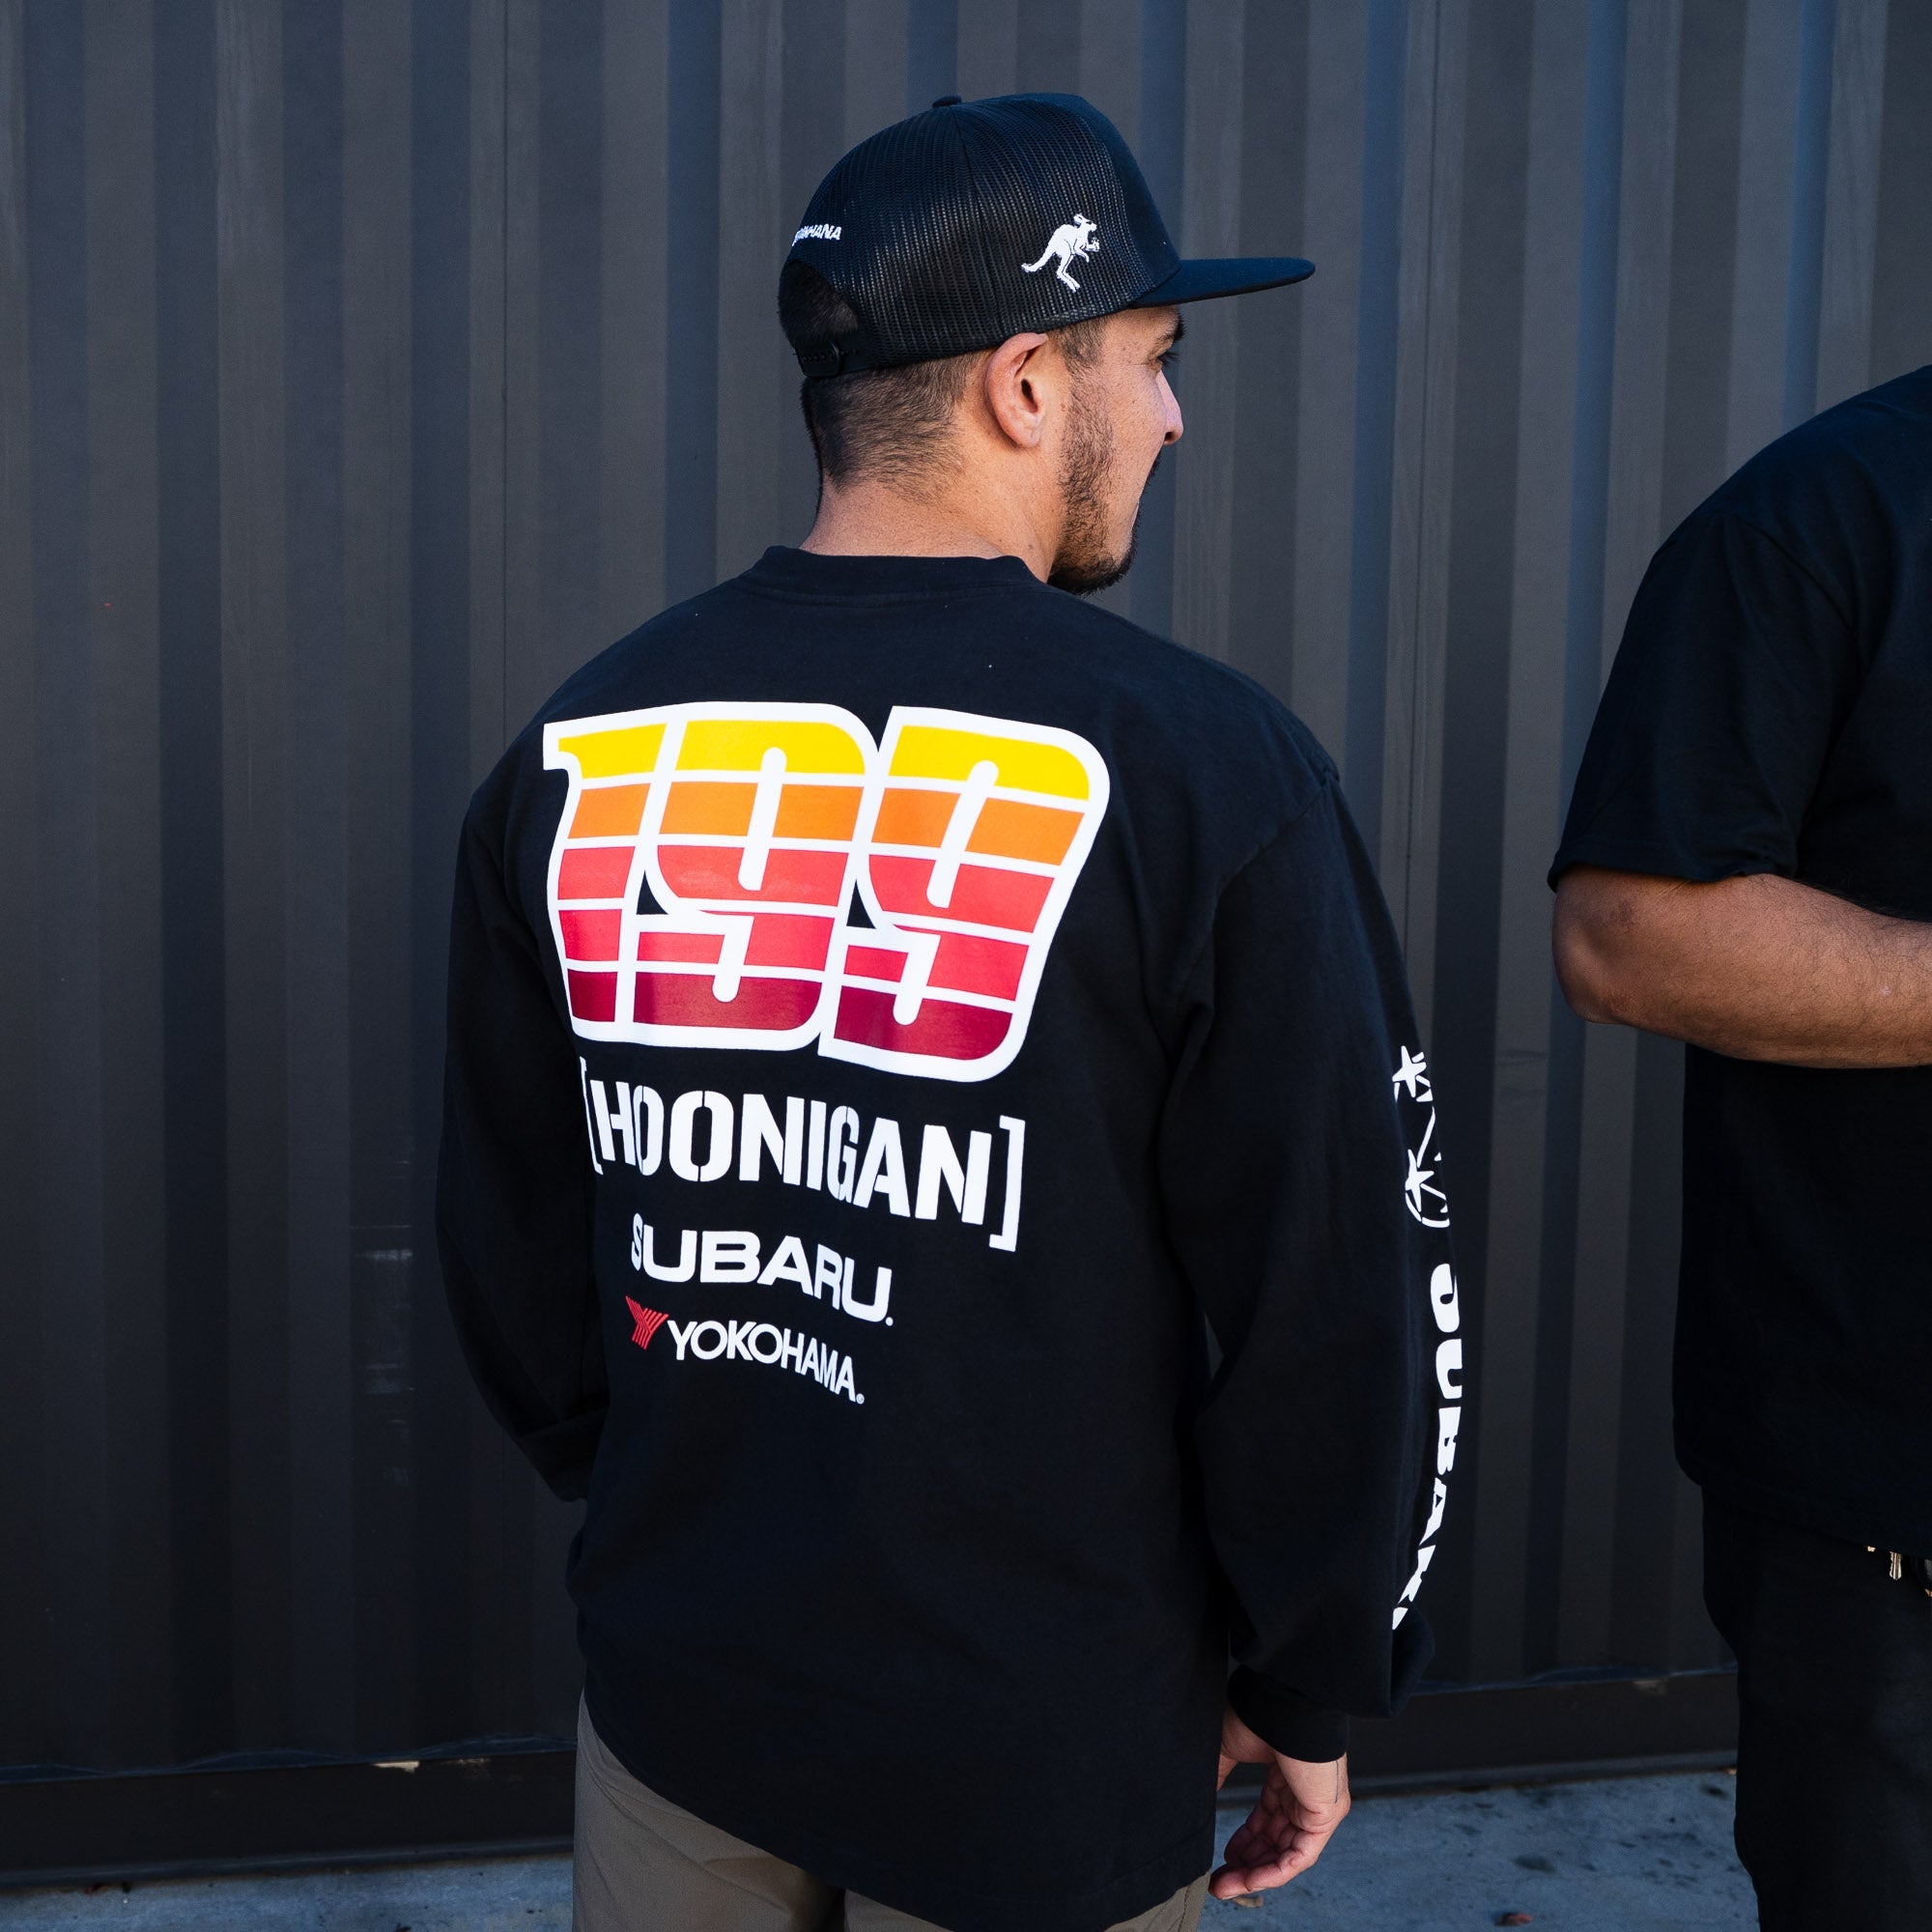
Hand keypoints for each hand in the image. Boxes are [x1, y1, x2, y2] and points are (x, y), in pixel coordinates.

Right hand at [1210, 1704, 1350, 1898]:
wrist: (1282, 1701)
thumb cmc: (1259, 1714)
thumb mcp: (1227, 1749)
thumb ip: (1216, 1777)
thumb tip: (1197, 1802)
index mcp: (1285, 1774)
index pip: (1268, 1819)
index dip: (1244, 1841)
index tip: (1222, 1857)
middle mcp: (1304, 1792)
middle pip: (1276, 1840)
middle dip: (1246, 1863)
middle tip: (1218, 1879)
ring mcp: (1318, 1804)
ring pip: (1288, 1853)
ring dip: (1256, 1873)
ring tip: (1226, 1885)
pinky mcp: (1326, 1813)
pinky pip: (1302, 1855)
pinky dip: (1276, 1871)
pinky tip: (1249, 1879)